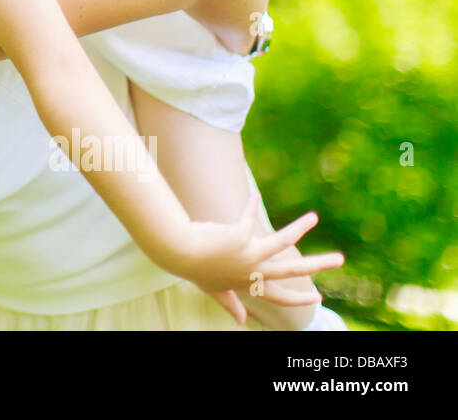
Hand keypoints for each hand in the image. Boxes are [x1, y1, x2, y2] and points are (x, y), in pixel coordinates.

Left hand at [170, 194, 344, 324]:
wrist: (177, 252)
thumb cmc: (193, 269)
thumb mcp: (214, 291)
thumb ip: (229, 304)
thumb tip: (241, 322)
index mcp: (247, 284)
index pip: (278, 296)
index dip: (297, 299)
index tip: (318, 297)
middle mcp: (252, 271)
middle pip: (292, 270)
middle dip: (318, 264)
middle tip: (340, 259)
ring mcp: (249, 254)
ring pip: (282, 241)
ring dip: (300, 228)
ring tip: (313, 218)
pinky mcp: (241, 236)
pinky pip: (249, 216)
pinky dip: (250, 206)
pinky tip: (254, 196)